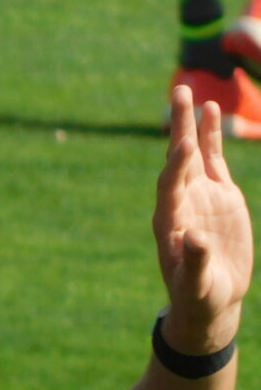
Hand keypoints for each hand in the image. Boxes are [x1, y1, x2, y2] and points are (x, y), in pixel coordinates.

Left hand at [153, 85, 252, 352]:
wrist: (210, 298)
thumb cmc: (199, 294)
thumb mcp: (198, 284)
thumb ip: (196, 261)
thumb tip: (197, 240)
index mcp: (170, 221)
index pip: (170, 187)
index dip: (176, 167)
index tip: (183, 146)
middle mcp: (180, 201)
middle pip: (175, 159)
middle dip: (176, 128)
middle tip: (177, 94)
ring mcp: (199, 195)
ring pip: (192, 153)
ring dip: (189, 124)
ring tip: (186, 92)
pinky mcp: (218, 195)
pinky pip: (212, 159)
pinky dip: (210, 137)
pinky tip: (209, 112)